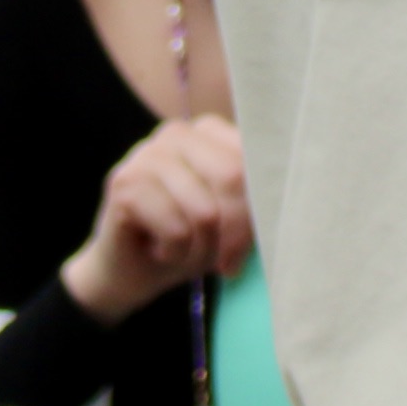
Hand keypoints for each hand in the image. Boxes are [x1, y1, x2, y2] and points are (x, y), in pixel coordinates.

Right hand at [61, 113, 249, 321]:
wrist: (126, 274)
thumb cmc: (185, 242)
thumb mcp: (229, 220)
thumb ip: (253, 203)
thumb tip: (283, 211)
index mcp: (208, 131)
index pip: (254, 159)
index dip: (262, 207)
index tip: (257, 242)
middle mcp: (176, 133)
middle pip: (234, 177)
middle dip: (236, 232)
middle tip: (226, 262)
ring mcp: (146, 155)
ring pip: (205, 211)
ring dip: (202, 250)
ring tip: (184, 252)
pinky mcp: (124, 185)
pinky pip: (177, 230)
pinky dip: (175, 254)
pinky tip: (159, 251)